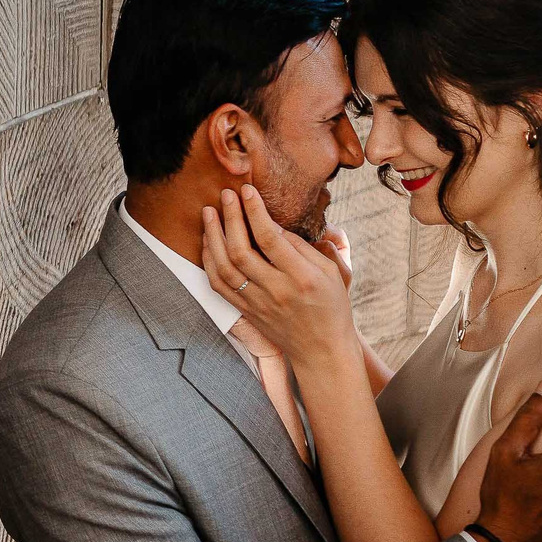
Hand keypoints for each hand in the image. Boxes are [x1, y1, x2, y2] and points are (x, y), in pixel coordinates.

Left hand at [203, 185, 357, 368]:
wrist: (323, 350)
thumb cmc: (332, 306)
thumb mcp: (333, 273)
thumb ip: (306, 247)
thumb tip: (276, 224)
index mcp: (302, 278)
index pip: (270, 239)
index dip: (255, 211)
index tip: (247, 190)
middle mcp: (277, 291)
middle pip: (242, 251)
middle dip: (230, 218)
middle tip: (225, 194)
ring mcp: (258, 303)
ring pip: (224, 268)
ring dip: (212, 237)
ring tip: (208, 212)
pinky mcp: (247, 312)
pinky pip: (219, 285)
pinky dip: (209, 261)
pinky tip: (207, 241)